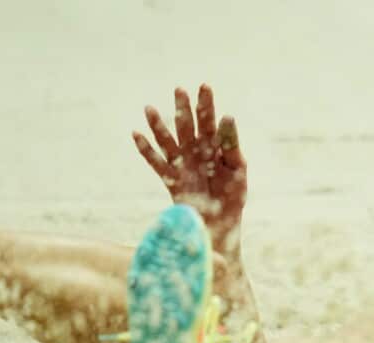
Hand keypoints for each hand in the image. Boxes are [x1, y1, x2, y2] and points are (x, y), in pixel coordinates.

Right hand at [133, 85, 246, 250]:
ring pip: (167, 141)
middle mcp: (195, 152)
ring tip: (149, 108)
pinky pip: (156, 163)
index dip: (206, 105)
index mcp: (214, 147)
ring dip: (158, 125)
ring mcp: (181, 165)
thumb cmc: (232, 196)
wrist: (220, 225)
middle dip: (183, 109)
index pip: (209, 121)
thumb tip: (228, 117)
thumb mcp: (237, 169)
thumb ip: (231, 145)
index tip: (204, 86)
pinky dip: (145, 150)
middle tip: (179, 90)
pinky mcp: (171, 180)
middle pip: (187, 126)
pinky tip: (136, 134)